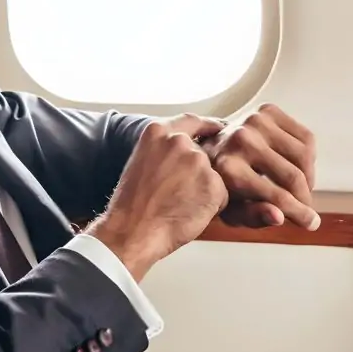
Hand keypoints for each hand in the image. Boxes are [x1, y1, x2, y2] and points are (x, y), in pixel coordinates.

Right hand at [86, 116, 228, 280]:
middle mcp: (179, 142)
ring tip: (179, 206)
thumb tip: (182, 157)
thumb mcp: (141, 163)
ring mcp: (197, 162)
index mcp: (158, 133)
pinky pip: (221, 196)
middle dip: (197, 173)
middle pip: (202, 155)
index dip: (208, 126)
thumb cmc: (131, 206)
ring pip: (212, 176)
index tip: (218, 128)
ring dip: (204, 190)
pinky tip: (189, 214)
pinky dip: (211, 207)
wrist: (133, 231)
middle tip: (182, 194)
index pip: (192, 121)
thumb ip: (163, 152)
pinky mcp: (213, 184)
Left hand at [202, 103, 319, 229]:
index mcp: (228, 168)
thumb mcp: (229, 209)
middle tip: (306, 208)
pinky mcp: (267, 111)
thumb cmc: (221, 183)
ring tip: (301, 190)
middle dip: (305, 198)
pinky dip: (308, 157)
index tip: (311, 223)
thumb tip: (279, 217)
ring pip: (304, 155)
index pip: (276, 196)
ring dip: (309, 177)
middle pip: (293, 176)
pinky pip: (306, 137)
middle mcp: (241, 141)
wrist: (209, 147)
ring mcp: (254, 122)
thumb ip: (253, 216)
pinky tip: (297, 168)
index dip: (298, 212)